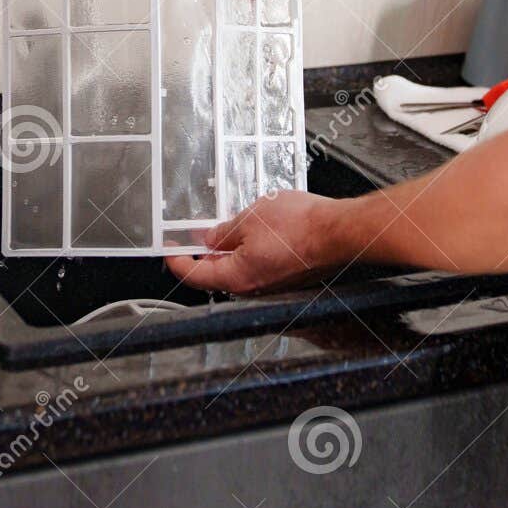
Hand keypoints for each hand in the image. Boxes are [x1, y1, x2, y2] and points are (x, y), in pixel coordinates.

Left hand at [165, 189, 349, 294]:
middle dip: (203, 255)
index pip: (195, 276)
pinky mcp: (287, 277)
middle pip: (217, 275)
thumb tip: (211, 239)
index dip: (177, 261)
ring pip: (239, 270)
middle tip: (194, 236)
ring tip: (226, 228)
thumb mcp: (249, 218)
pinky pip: (259, 266)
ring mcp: (272, 285)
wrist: (338, 232)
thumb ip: (224, 232)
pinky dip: (249, 251)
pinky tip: (254, 232)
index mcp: (238, 277)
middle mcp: (254, 288)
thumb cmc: (300, 226)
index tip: (169, 249)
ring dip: (228, 251)